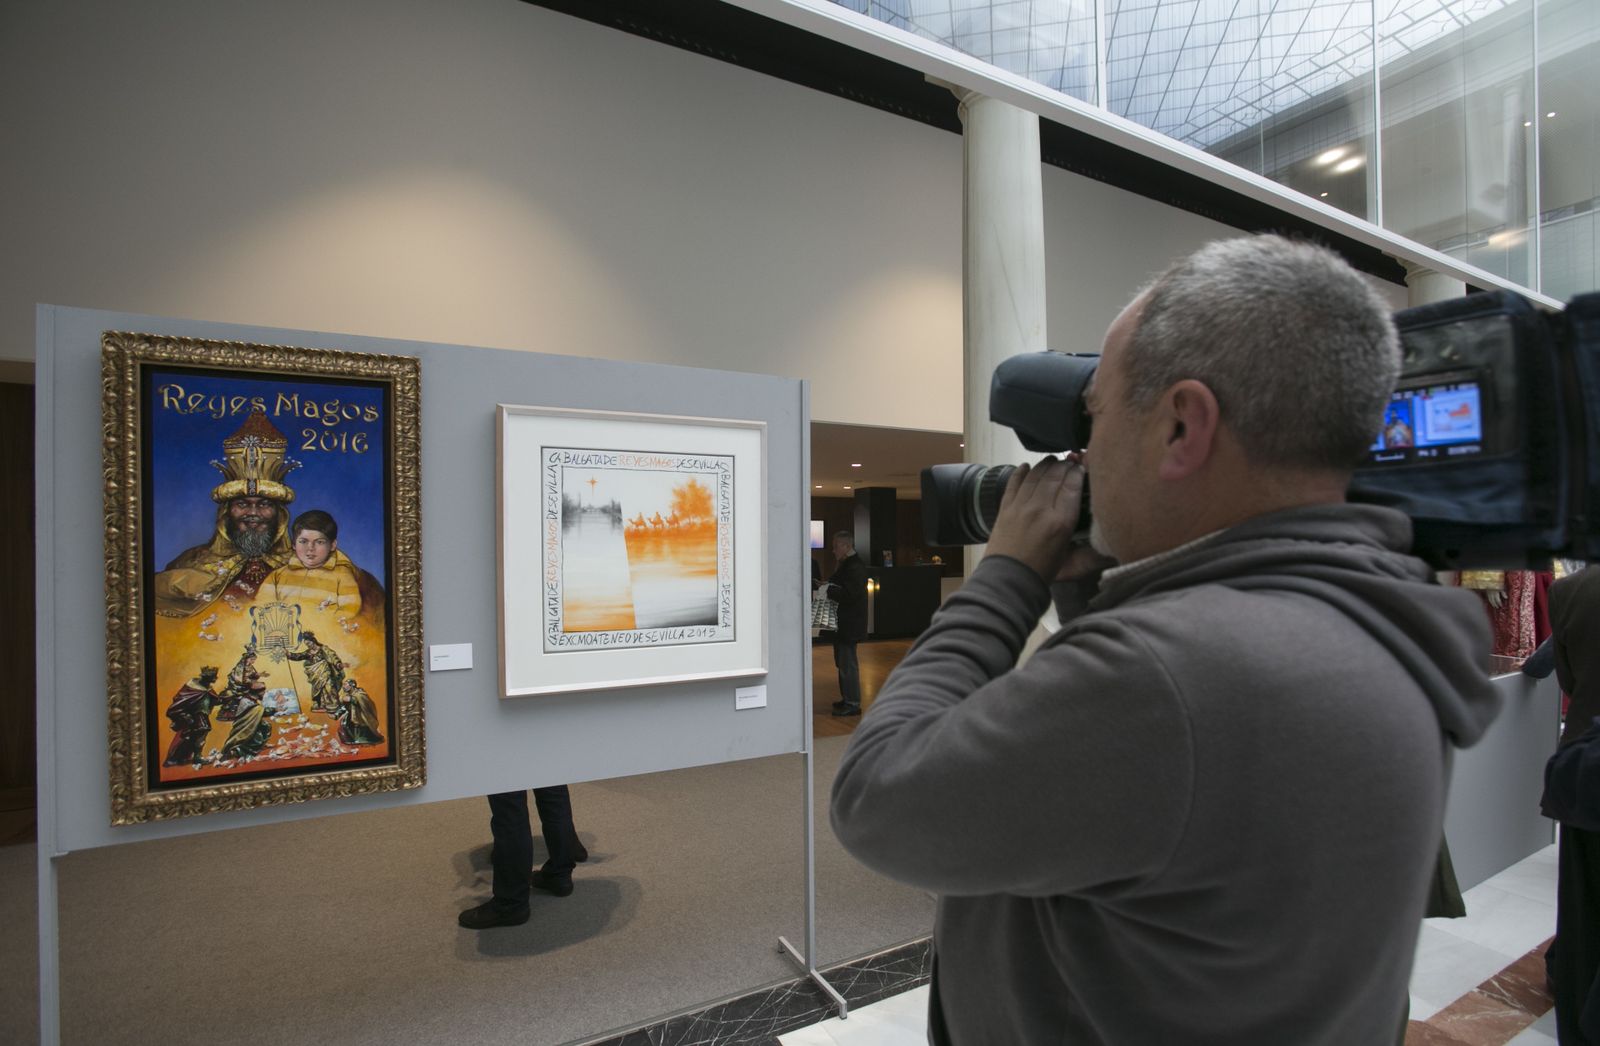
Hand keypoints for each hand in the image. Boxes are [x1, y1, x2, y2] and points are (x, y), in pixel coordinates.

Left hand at [983, 456, 1087, 582]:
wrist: (1008, 580)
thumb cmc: (1041, 572)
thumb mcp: (1068, 555)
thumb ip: (1083, 540)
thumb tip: (1098, 534)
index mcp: (1060, 521)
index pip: (1072, 486)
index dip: (1078, 473)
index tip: (1081, 468)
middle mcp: (1041, 509)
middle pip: (1054, 476)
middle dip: (1064, 465)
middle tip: (1069, 462)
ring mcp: (1020, 506)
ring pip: (1035, 476)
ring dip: (1045, 465)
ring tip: (1052, 460)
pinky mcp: (1005, 508)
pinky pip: (1014, 483)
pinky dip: (1020, 472)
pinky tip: (1026, 466)